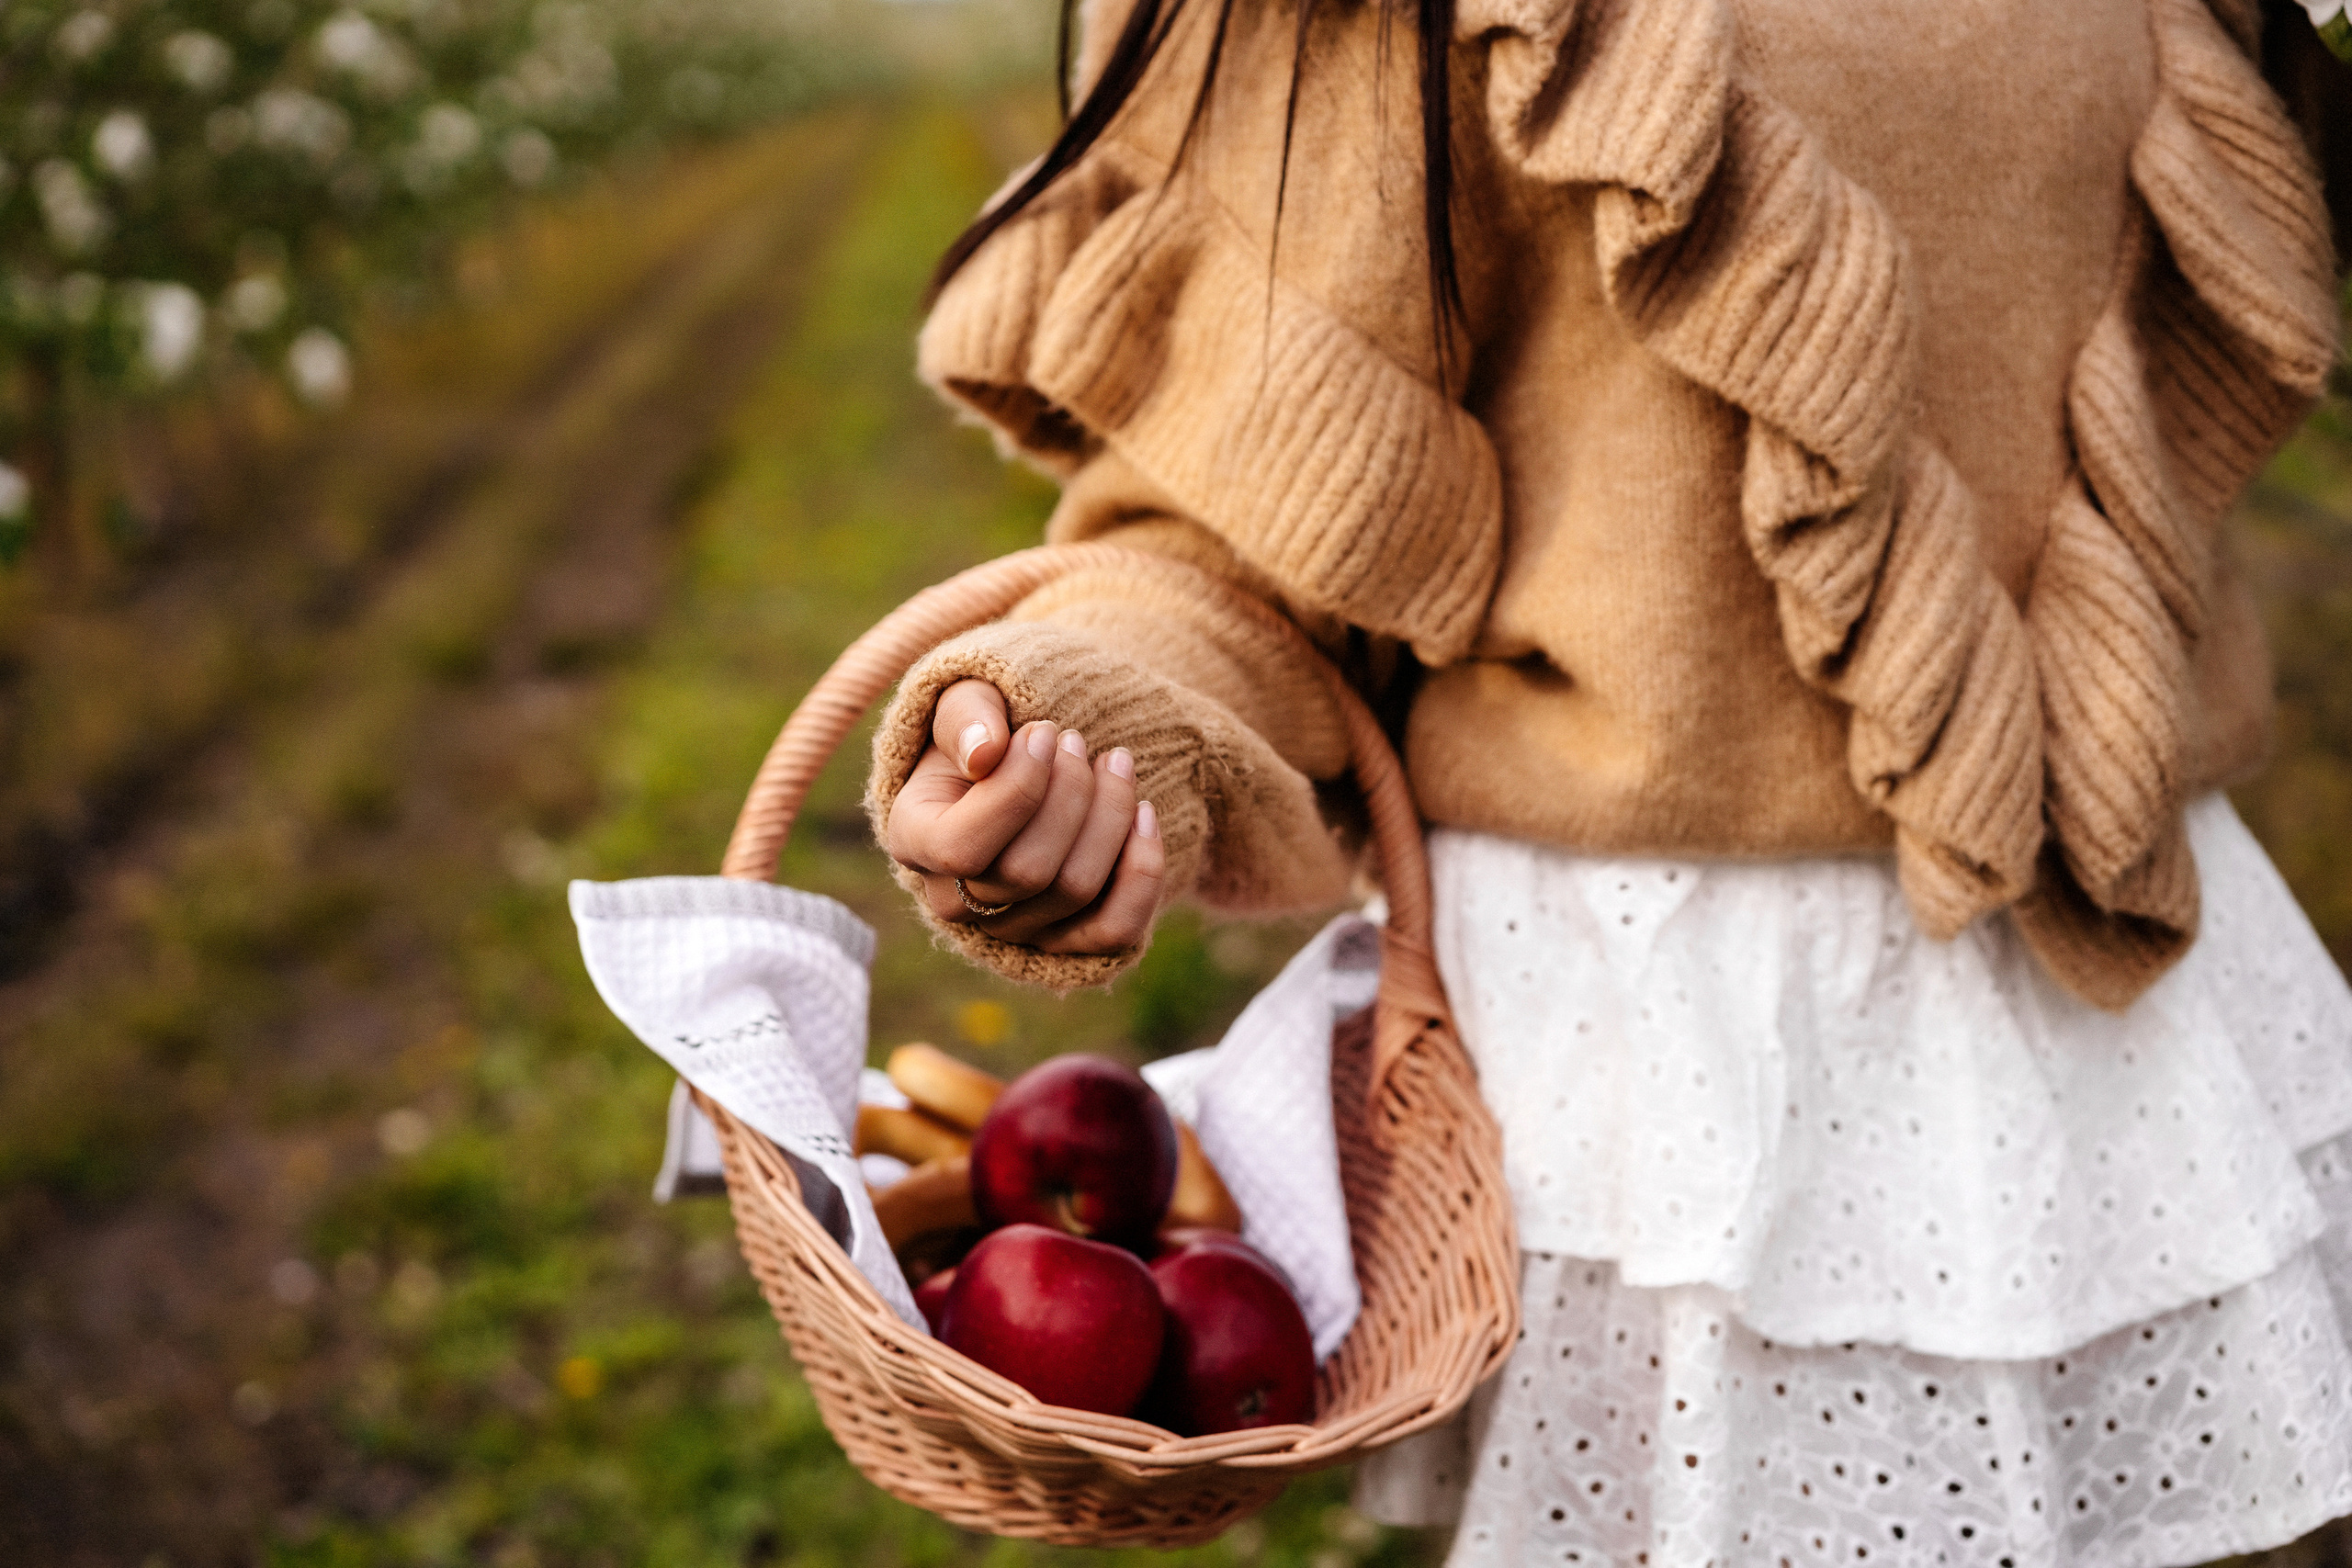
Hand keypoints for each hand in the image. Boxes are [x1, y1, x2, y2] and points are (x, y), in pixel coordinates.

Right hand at [884, 679, 1164, 953]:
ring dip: (1110, 816)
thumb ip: (967, 717)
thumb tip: (985, 753)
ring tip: (1115, 762)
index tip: (1045, 732)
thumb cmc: (986, 736)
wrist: (1021, 772)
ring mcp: (1013, 930)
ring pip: (1075, 891)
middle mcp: (956, 901)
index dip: (1017, 791)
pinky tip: (1144, 814)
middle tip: (1078, 741)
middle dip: (1070, 794)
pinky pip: (1114, 929)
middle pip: (1028, 873)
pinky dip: (1141, 873)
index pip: (962, 848)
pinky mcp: (1067, 941)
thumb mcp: (965, 707)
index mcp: (914, 842)